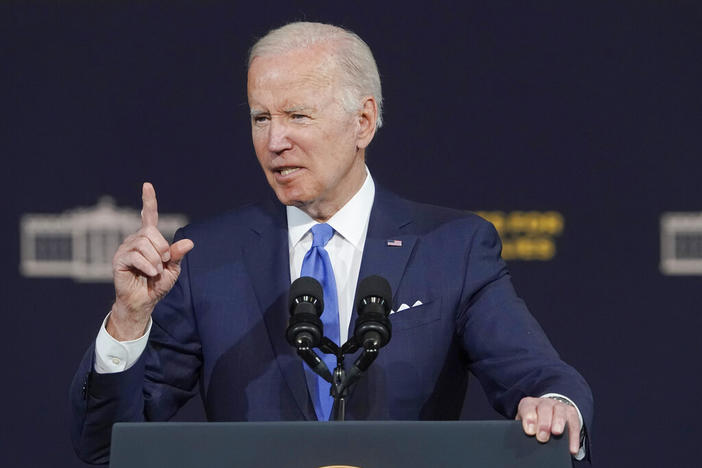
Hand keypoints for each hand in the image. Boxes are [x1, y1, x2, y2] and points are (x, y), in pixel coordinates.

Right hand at [107, 182, 193, 340]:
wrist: (144, 301)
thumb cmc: (157, 284)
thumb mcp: (173, 269)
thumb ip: (178, 255)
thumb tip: (189, 242)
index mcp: (149, 239)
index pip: (149, 216)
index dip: (149, 201)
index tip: (147, 185)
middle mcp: (135, 240)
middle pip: (151, 232)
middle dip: (163, 249)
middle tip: (163, 264)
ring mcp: (125, 249)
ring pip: (145, 244)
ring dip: (156, 261)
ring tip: (155, 272)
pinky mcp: (119, 260)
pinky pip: (137, 256)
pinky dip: (149, 266)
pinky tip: (151, 274)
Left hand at [516, 396, 580, 455]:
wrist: (548, 413)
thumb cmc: (533, 422)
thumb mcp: (525, 423)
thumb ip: (523, 428)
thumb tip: (524, 438)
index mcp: (530, 404)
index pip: (528, 407)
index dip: (529, 418)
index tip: (530, 431)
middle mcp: (544, 402)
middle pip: (544, 409)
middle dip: (543, 423)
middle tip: (542, 437)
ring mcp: (559, 406)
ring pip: (559, 412)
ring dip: (558, 423)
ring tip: (557, 434)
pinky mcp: (571, 413)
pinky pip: (574, 424)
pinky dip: (573, 437)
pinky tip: (571, 448)